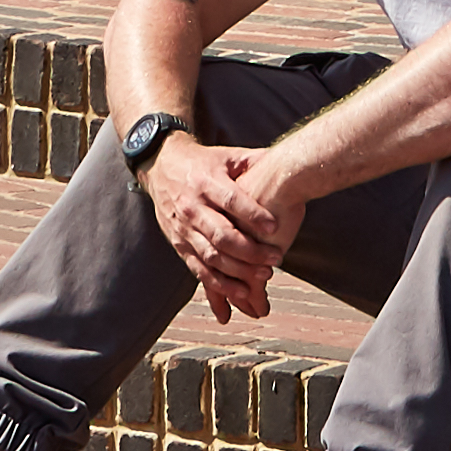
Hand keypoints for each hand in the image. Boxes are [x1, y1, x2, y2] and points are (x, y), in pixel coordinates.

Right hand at [150, 139, 288, 318]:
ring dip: (238, 271)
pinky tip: (240, 294)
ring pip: (211, 256)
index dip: (252, 214)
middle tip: (276, 258)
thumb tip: (289, 158)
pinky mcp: (179, 245)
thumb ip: (255, 160)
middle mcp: (192, 207)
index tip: (275, 227)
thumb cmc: (204, 163)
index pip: (230, 200)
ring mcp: (184, 229)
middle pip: (221, 234)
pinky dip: (219, 285)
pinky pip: (199, 269)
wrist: (161, 167)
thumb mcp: (227, 156)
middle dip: (250, 250)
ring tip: (265, 276)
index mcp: (206, 181)